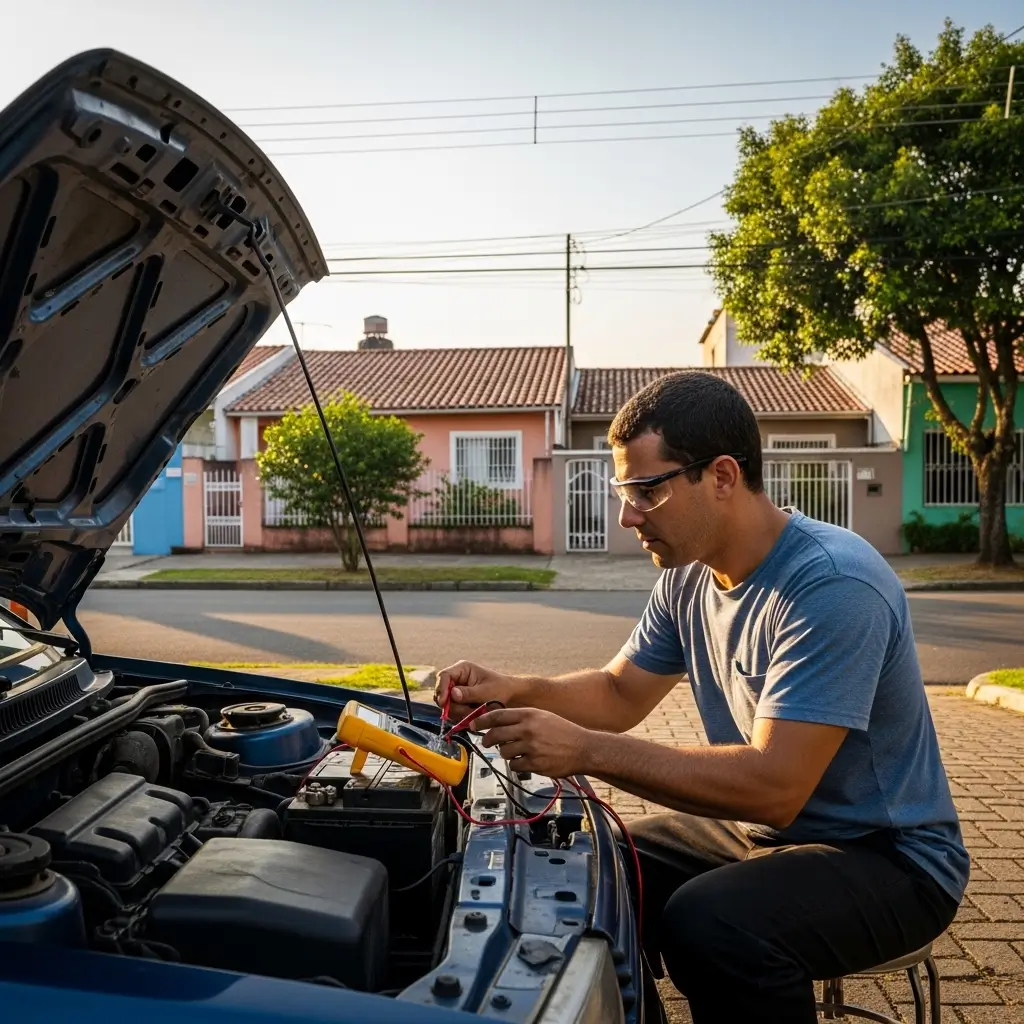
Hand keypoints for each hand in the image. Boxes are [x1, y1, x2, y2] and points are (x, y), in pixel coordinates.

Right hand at [434, 660, 521, 722]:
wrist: (511, 697)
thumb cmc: (501, 689)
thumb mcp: (486, 692)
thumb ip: (469, 693)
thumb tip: (452, 694)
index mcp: (463, 669)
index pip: (444, 676)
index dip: (442, 689)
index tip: (444, 703)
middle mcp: (457, 679)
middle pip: (442, 692)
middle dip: (452, 705)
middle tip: (466, 712)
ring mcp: (457, 691)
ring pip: (447, 704)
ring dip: (459, 712)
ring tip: (475, 713)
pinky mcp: (459, 702)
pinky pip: (453, 711)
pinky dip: (461, 716)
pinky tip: (473, 715)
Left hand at [475, 707, 591, 778]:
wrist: (583, 748)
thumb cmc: (563, 732)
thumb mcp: (542, 716)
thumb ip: (521, 718)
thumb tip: (497, 722)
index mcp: (529, 715)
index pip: (498, 716)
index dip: (482, 721)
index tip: (474, 725)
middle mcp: (528, 729)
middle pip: (496, 735)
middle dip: (487, 739)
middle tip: (486, 742)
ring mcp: (531, 747)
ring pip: (503, 752)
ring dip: (506, 753)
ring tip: (517, 751)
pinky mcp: (534, 763)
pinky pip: (514, 765)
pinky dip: (517, 764)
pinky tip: (526, 760)